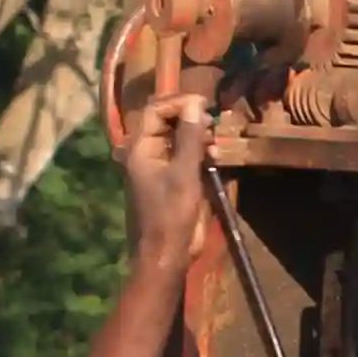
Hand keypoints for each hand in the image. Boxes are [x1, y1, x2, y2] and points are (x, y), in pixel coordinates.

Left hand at [116, 55, 217, 272]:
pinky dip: (198, 153)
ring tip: (217, 142)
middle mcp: (145, 153)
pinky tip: (215, 158)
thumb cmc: (171, 214)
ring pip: (176, 139)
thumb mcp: (185, 174)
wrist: (165, 253)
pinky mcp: (170, 181)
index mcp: (140, 148)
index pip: (156, 110)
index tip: (206, 104)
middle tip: (214, 123)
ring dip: (197, 136)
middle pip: (165, 122)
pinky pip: (182, 157)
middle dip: (190, 118)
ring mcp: (157, 167)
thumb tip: (196, 104)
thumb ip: (190, 138)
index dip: (179, 103)